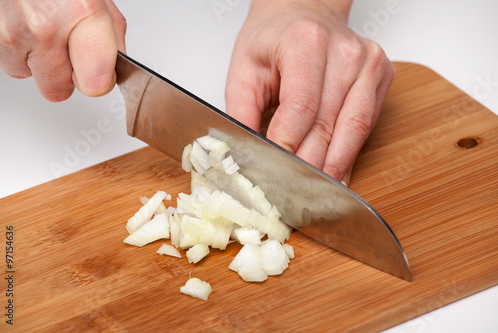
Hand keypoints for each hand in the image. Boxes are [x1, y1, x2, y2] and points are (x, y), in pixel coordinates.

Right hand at [0, 0, 125, 101]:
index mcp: (80, 13)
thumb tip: (113, 66)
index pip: (95, 84)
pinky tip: (24, 22)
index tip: (99, 72)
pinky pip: (8, 61)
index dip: (98, 81)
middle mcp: (43, 27)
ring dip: (38, 61)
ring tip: (43, 28)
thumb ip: (110, 36)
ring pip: (29, 76)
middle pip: (58, 91)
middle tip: (69, 49)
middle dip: (65, 76)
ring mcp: (11, 31)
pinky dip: (18, 48)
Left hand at [225, 0, 394, 184]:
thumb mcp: (245, 69)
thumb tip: (244, 154)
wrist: (303, 14)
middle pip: (328, 125)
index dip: (288, 147)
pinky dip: (349, 154)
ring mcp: (368, 64)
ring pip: (353, 130)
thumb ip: (241, 112)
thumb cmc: (274, 39)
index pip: (301, 109)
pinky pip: (367, 125)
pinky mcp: (381, 76)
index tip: (274, 175)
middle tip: (292, 195)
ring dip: (333, 167)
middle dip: (308, 166)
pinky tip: (336, 173)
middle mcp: (344, 52)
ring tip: (316, 193)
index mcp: (306, 43)